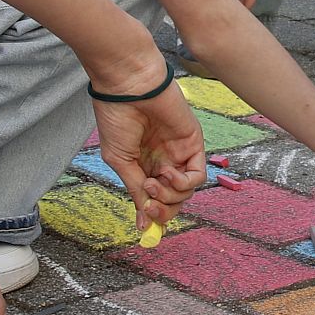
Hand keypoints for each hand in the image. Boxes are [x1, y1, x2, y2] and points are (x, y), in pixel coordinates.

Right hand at [90, 81, 208, 228]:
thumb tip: (143, 225)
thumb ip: (136, 190)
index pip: (156, 199)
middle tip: (150, 207)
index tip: (145, 227)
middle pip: (174, 201)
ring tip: (151, 181)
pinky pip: (197, 177)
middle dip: (163, 211)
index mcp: (143, 165)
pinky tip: (166, 172)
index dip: (153, 215)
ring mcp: (179, 154)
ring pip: (186, 193)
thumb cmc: (117, 118)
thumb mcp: (121, 161)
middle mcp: (163, 161)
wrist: (129, 86)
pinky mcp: (193, 144)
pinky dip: (182, 183)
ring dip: (169, 196)